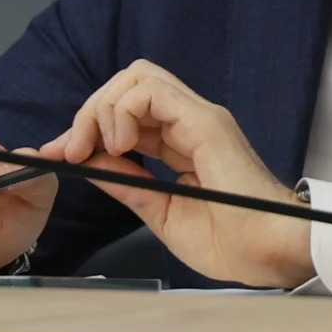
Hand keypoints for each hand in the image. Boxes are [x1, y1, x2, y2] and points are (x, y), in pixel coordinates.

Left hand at [39, 60, 311, 287]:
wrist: (269, 254)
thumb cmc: (230, 241)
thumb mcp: (160, 210)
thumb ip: (127, 183)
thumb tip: (88, 164)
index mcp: (181, 141)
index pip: (127, 110)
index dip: (88, 125)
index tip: (61, 153)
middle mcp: (189, 121)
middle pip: (128, 82)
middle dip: (90, 110)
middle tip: (73, 149)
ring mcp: (199, 117)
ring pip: (138, 77)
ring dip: (105, 107)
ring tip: (101, 148)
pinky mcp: (205, 122)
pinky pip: (152, 91)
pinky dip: (124, 110)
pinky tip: (120, 145)